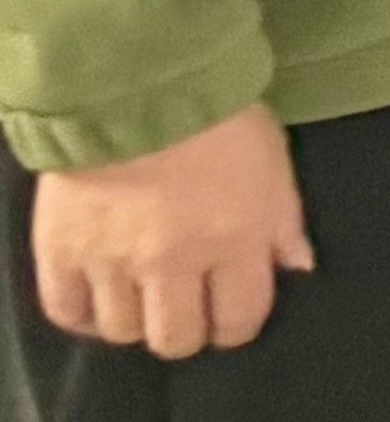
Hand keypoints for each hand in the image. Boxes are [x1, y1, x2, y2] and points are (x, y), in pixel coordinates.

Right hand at [29, 107, 312, 356]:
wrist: (134, 82)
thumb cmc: (218, 116)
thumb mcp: (274, 161)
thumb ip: (284, 222)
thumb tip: (297, 269)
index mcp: (233, 240)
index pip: (239, 319)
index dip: (238, 325)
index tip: (232, 314)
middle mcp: (171, 263)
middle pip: (177, 339)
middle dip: (189, 331)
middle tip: (187, 308)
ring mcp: (111, 262)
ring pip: (123, 332)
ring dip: (137, 321)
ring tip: (144, 297)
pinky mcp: (60, 252)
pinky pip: (67, 312)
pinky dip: (84, 316)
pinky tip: (100, 301)